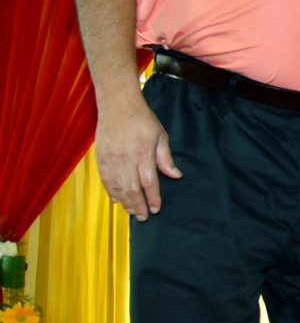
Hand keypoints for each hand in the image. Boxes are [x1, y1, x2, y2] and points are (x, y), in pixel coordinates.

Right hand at [94, 94, 180, 220]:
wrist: (117, 105)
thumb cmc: (142, 119)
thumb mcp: (160, 136)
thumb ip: (165, 158)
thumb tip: (175, 175)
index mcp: (143, 154)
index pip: (149, 183)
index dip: (153, 198)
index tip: (156, 209)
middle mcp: (126, 159)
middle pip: (132, 189)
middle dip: (139, 206)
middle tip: (144, 217)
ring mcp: (111, 159)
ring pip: (118, 187)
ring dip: (125, 202)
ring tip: (133, 212)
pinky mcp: (101, 158)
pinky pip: (105, 180)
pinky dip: (111, 192)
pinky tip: (117, 200)